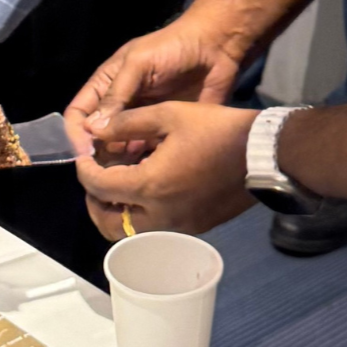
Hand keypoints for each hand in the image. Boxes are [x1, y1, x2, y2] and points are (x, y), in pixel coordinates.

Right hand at [64, 9, 247, 161]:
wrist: (215, 48)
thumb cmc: (172, 49)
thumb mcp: (139, 64)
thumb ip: (116, 94)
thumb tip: (92, 129)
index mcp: (107, 86)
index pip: (79, 114)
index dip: (76, 134)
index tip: (83, 156)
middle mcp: (120, 107)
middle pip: (97, 137)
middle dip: (97, 155)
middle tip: (104, 175)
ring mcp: (142, 121)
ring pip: (120, 149)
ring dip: (119, 164)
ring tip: (124, 178)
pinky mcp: (164, 132)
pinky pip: (147, 153)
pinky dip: (144, 165)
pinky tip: (147, 175)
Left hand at [77, 101, 252, 240]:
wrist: (263, 156)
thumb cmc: (217, 130)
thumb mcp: (169, 115)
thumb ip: (126, 123)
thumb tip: (94, 129)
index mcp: (149, 186)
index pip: (97, 186)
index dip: (83, 169)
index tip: (83, 154)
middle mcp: (159, 216)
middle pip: (108, 223)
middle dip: (94, 200)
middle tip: (95, 176)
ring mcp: (177, 227)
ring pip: (130, 231)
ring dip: (117, 211)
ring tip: (120, 182)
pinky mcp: (193, 228)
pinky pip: (154, 228)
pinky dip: (141, 212)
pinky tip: (148, 186)